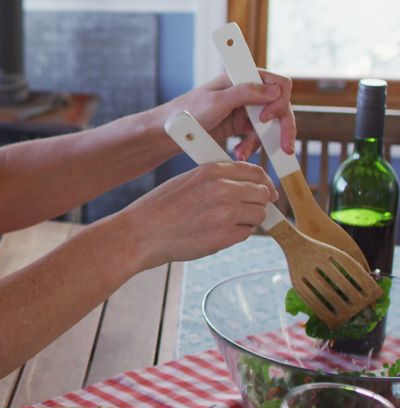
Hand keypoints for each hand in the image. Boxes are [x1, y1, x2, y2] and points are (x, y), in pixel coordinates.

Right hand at [112, 161, 278, 267]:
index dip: (264, 183)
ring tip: (221, 224)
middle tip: (244, 211)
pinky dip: (234, 235)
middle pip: (262, 194)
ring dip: (246, 221)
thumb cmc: (160, 208)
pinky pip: (246, 234)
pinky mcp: (226, 236)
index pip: (255, 172)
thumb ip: (217, 179)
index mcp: (213, 171)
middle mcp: (223, 189)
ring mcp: (226, 213)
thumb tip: (246, 185)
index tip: (266, 192)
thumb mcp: (188, 180)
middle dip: (257, 203)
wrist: (142, 233)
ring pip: (258, 215)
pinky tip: (213, 234)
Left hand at [160, 71, 294, 159]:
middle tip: (285, 147)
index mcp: (242, 77)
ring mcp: (246, 108)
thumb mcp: (217, 101)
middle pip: (279, 106)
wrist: (172, 131)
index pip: (277, 83)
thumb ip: (245, 93)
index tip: (265, 118)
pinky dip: (252, 146)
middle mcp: (248, 91)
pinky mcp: (242, 124)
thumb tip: (274, 90)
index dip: (278, 101)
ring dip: (262, 141)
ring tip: (243, 153)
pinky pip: (258, 135)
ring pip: (271, 124)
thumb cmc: (189, 111)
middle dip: (282, 127)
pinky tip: (239, 153)